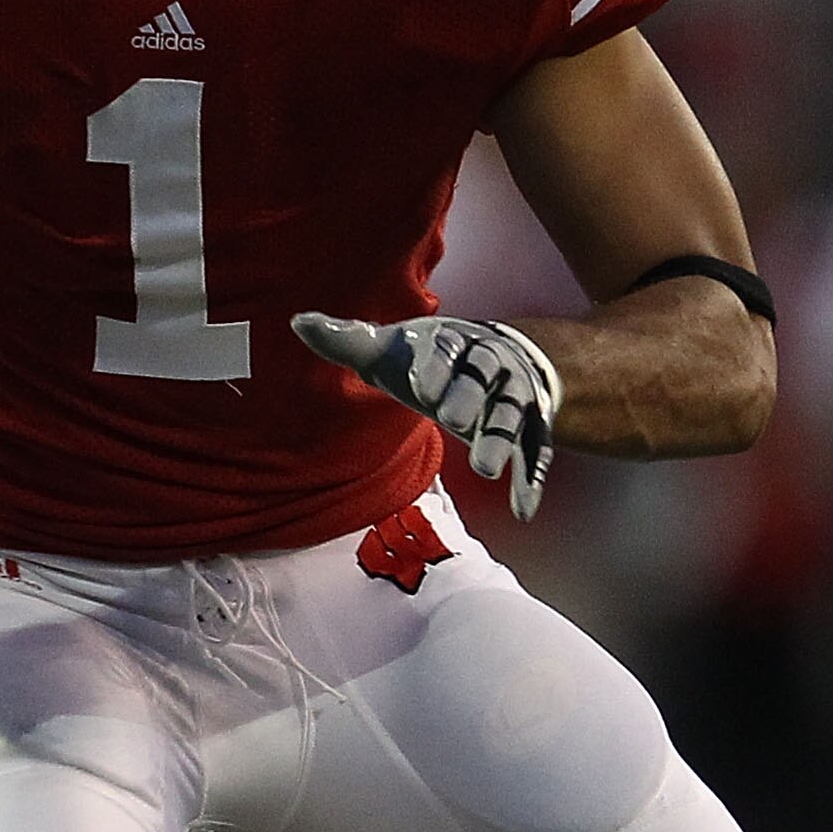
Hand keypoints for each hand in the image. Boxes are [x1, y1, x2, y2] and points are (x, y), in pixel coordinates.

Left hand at [292, 310, 560, 520]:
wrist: (500, 357)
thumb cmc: (430, 360)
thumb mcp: (390, 350)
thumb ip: (349, 341)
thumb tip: (298, 322)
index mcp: (451, 341)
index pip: (445, 349)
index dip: (434, 367)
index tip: (418, 388)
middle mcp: (489, 364)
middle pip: (483, 378)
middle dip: (469, 398)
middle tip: (454, 419)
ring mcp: (514, 396)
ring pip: (511, 414)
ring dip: (500, 440)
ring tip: (485, 470)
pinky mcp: (531, 427)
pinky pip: (534, 452)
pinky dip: (529, 480)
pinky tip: (522, 509)